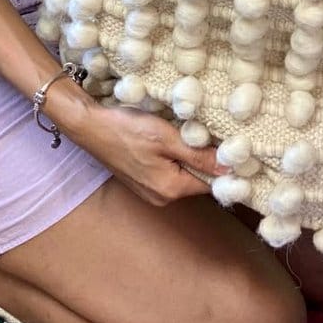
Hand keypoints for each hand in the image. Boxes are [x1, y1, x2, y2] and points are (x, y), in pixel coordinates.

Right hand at [76, 102, 226, 205]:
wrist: (90, 126)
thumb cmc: (127, 129)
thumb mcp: (166, 138)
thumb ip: (198, 155)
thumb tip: (229, 168)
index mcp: (171, 189)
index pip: (210, 184)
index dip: (223, 166)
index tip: (231, 145)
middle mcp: (162, 197)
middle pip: (196, 180)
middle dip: (204, 158)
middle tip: (209, 132)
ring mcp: (150, 191)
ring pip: (182, 174)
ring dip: (188, 156)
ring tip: (189, 133)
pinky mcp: (142, 181)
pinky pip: (168, 172)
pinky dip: (174, 157)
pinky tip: (171, 139)